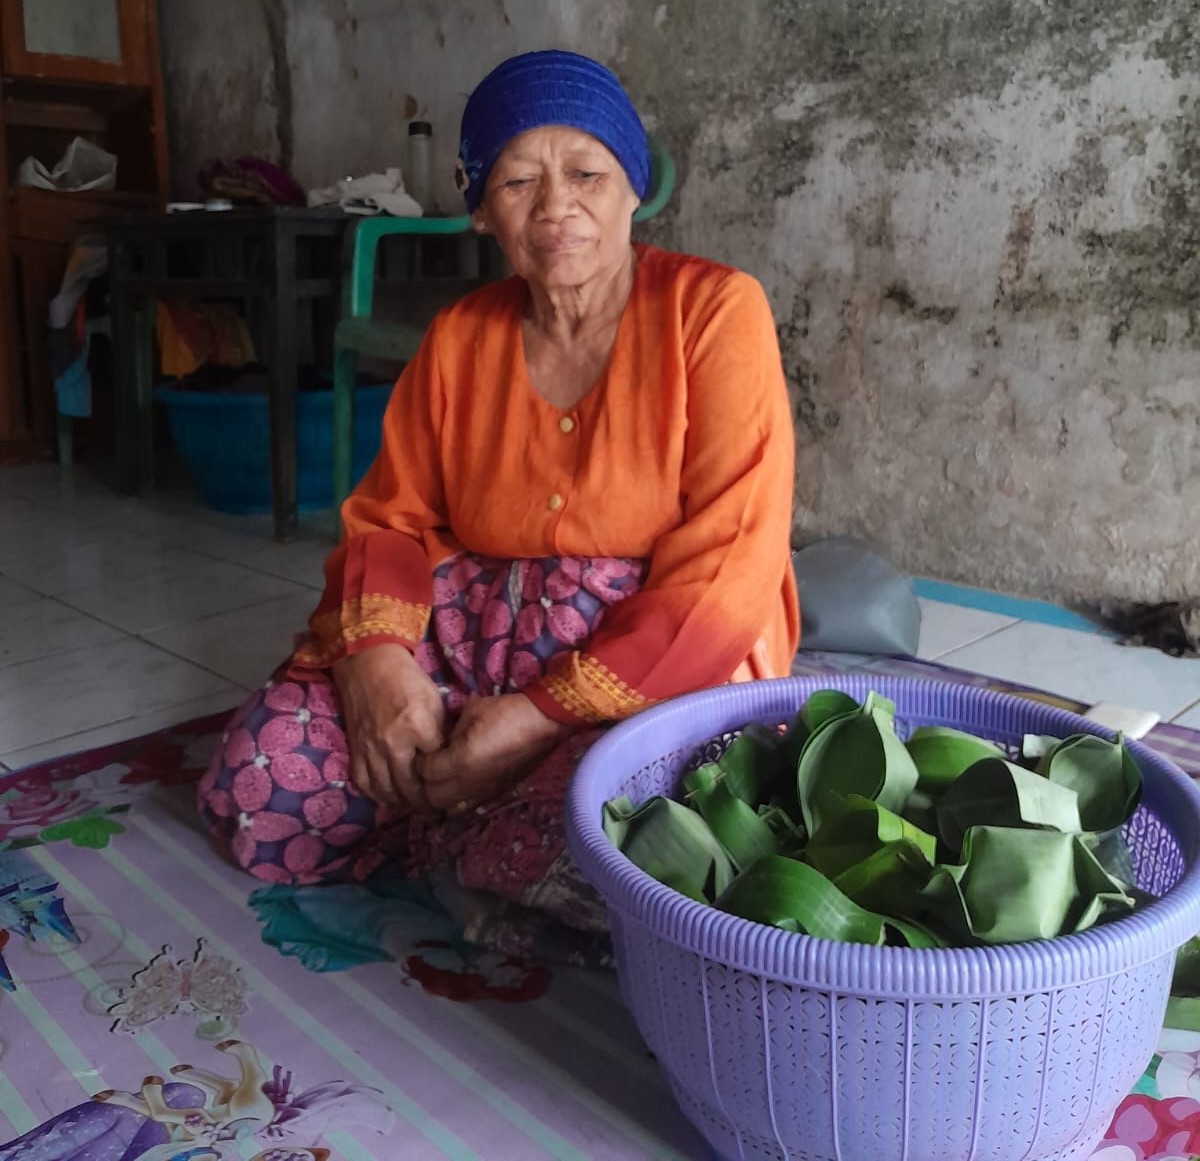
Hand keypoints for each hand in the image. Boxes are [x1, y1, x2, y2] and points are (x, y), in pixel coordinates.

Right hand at [332, 644, 445, 812]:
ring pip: (386, 790)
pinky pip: (364, 782)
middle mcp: (392, 743)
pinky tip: (388, 797)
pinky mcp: (355, 749)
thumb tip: (446, 757)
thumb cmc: (407, 679)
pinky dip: (377, 795)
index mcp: (418, 727)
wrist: (368, 664)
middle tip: (435, 807)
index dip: (445, 776)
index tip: (452, 783)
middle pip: (410, 787)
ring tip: (414, 806)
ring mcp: (370, 748)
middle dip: (424, 801)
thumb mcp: (435, 702)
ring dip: (402, 803)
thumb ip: (440, 733)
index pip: (436, 765)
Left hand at [417, 693, 571, 813]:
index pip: (425, 771)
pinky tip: (460, 782)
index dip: (420, 760)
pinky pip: (468, 805)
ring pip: (450, 807)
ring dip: (441, 794)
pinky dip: (459, 797)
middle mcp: (470, 783)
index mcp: (461, 760)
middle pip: (432, 798)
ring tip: (440, 779)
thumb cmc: (507, 711)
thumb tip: (440, 740)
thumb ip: (450, 729)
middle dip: (425, 783)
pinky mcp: (496, 793)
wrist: (543, 722)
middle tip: (426, 767)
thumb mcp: (472, 710)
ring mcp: (484, 792)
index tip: (420, 750)